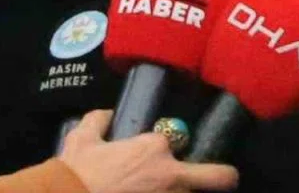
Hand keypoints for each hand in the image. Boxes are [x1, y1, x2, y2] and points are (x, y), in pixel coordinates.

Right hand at [59, 110, 239, 192]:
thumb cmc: (74, 173)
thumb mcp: (81, 140)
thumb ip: (97, 121)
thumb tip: (107, 114)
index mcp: (155, 149)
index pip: (176, 142)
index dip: (168, 149)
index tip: (159, 158)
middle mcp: (173, 177)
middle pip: (221, 178)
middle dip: (224, 178)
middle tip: (220, 179)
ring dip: (190, 192)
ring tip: (177, 190)